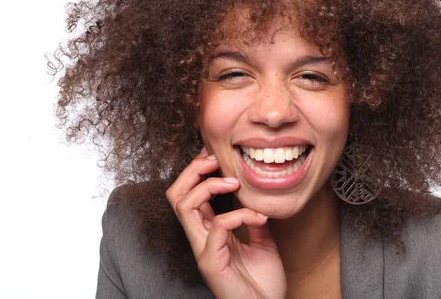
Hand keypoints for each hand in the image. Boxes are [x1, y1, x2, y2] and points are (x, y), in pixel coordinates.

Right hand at [166, 149, 286, 298]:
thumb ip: (253, 221)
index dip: (199, 171)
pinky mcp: (211, 263)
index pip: (191, 194)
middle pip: (177, 195)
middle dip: (193, 170)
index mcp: (210, 232)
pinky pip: (217, 227)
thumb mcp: (262, 243)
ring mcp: (203, 250)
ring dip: (209, 186)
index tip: (219, 156)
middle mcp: (200, 238)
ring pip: (184, 205)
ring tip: (234, 183)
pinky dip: (239, 215)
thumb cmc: (263, 284)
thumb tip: (258, 198)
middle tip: (215, 159)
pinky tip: (259, 218)